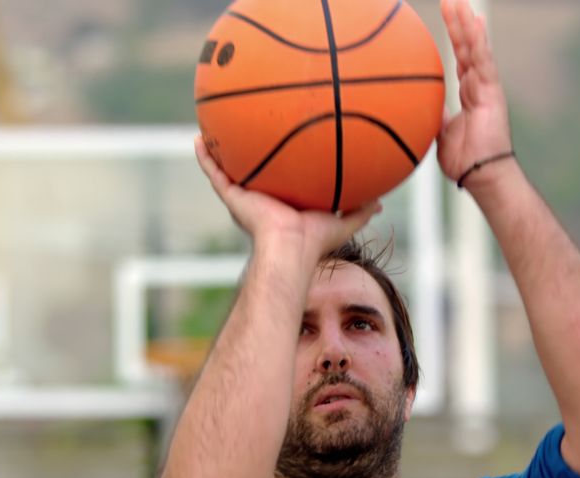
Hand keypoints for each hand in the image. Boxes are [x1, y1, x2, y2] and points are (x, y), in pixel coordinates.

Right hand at [194, 136, 380, 259]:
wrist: (290, 247)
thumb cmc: (315, 240)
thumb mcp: (343, 220)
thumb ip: (361, 209)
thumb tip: (382, 202)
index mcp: (282, 205)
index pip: (278, 181)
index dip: (277, 167)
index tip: (279, 148)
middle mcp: (260, 199)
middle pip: (250, 172)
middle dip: (246, 155)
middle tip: (243, 132)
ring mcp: (243, 197)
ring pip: (227, 169)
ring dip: (219, 151)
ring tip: (210, 128)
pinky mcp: (231, 197)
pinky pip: (213, 172)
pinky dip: (204, 156)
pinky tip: (198, 138)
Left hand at [437, 0, 513, 186]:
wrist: (479, 175)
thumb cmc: (462, 160)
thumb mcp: (438, 133)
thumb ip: (431, 115)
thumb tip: (414, 105)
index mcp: (468, 94)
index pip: (460, 59)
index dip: (454, 38)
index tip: (446, 17)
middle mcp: (479, 86)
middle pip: (467, 47)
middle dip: (457, 23)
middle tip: (449, 0)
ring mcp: (487, 87)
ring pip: (475, 49)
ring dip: (465, 24)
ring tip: (457, 2)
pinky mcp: (493, 92)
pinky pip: (484, 61)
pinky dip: (478, 41)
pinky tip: (475, 22)